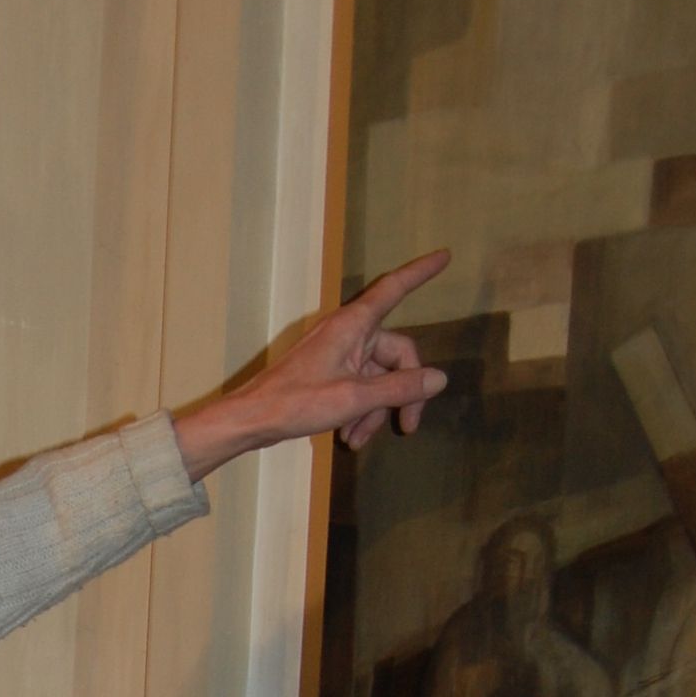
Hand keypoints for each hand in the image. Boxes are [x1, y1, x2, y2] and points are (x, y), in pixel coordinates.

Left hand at [172, 250, 450, 478]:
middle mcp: (348, 334)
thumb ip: (399, 388)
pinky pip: (358, 388)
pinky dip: (359, 412)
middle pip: (396, 354)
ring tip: (359, 440)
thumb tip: (439, 379)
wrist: (250, 420)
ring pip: (377, 378)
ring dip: (376, 411)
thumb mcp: (354, 398)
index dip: (421, 273)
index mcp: (353, 325)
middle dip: (403, 393)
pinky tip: (350, 438)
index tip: (445, 256)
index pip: (395, 289)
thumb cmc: (296, 403)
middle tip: (407, 427)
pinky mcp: (328, 374)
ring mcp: (337, 354)